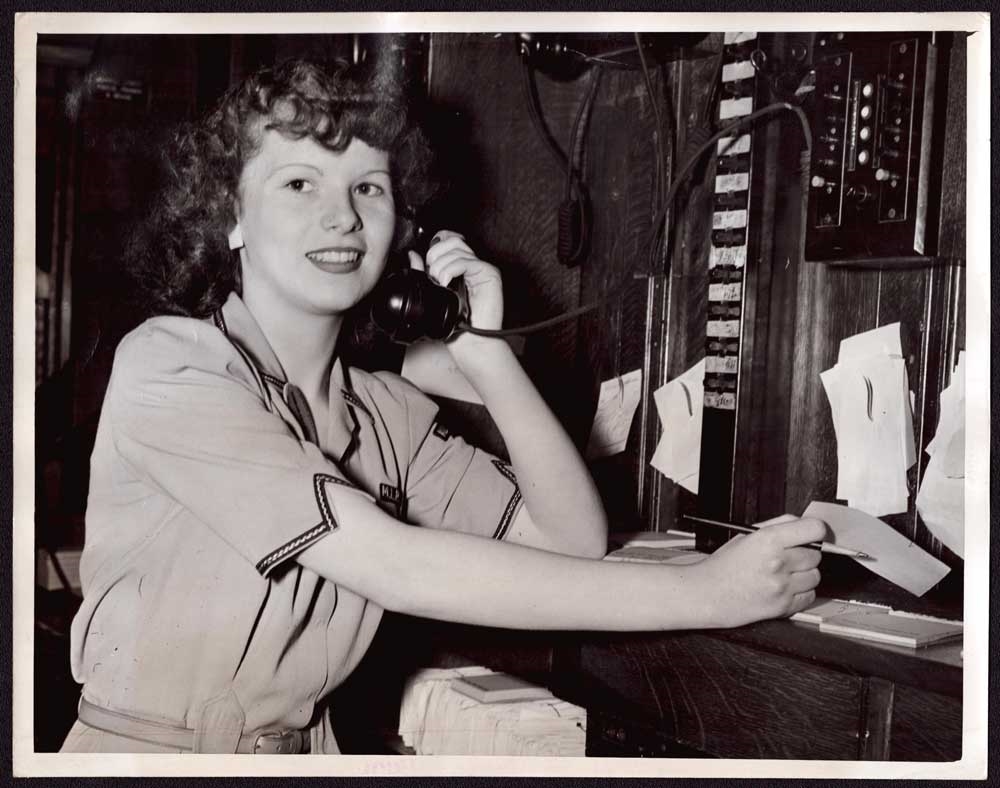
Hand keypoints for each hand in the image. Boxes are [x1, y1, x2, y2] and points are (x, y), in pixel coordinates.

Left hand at [408, 230, 503, 333]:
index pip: (450, 239)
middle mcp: (473, 265)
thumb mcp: (434, 294)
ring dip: (441, 266)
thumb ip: (424, 273)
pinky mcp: (490, 274)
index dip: (436, 244)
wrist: (472, 344)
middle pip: (453, 240)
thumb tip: (413, 256)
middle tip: (432, 275)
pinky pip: (467, 261)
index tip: (428, 261)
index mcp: (462, 267)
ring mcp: (482, 269)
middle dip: (435, 255)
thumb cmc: (457, 325)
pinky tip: (446, 283)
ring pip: (458, 248)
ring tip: (440, 283)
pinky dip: (451, 270)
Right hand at [693, 515, 825, 627]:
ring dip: (804, 575)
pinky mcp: (784, 606)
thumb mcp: (746, 535)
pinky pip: (810, 596)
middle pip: (816, 555)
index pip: (814, 529)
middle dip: (804, 554)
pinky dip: (801, 593)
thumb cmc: (723, 566)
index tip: (812, 534)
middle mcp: (778, 562)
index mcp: (768, 540)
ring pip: (815, 576)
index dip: (815, 530)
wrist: (708, 593)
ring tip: (783, 574)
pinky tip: (783, 588)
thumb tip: (801, 522)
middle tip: (787, 557)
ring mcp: (782, 586)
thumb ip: (777, 525)